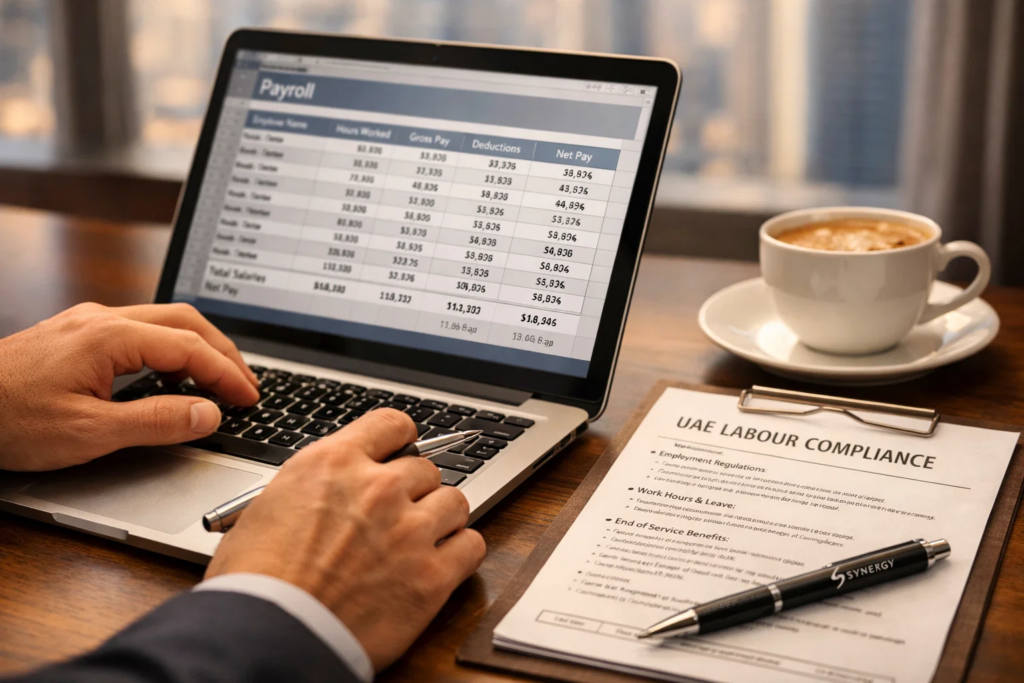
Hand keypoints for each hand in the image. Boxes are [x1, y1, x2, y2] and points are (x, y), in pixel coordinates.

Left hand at [0, 302, 258, 471]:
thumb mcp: (88, 432)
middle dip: (223, 352)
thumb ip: (156, 421)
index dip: (226, 374)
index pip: (189, 347)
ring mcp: (87, 324)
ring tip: (218, 380)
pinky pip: (140, 330)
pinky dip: (171, 350)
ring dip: (199, 348)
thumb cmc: (5, 420)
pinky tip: (171, 376)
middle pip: (185, 322)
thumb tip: (208, 414)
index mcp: (109, 336)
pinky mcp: (75, 336)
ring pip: (164, 321)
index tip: (249, 398)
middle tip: (245, 386)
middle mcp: (101, 320)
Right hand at [205, 408, 486, 672]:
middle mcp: (378, 489)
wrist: (267, 636)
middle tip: (398, 514)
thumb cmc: (254, 581)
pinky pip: (472, 546)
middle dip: (414, 490)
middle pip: (425, 469)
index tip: (400, 452)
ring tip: (423, 538)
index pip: (392, 424)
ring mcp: (410, 531)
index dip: (400, 440)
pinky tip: (442, 563)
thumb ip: (313, 487)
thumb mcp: (267, 507)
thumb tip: (326, 491)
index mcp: (334, 463)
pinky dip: (461, 553)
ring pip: (455, 501)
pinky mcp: (431, 577)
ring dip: (441, 518)